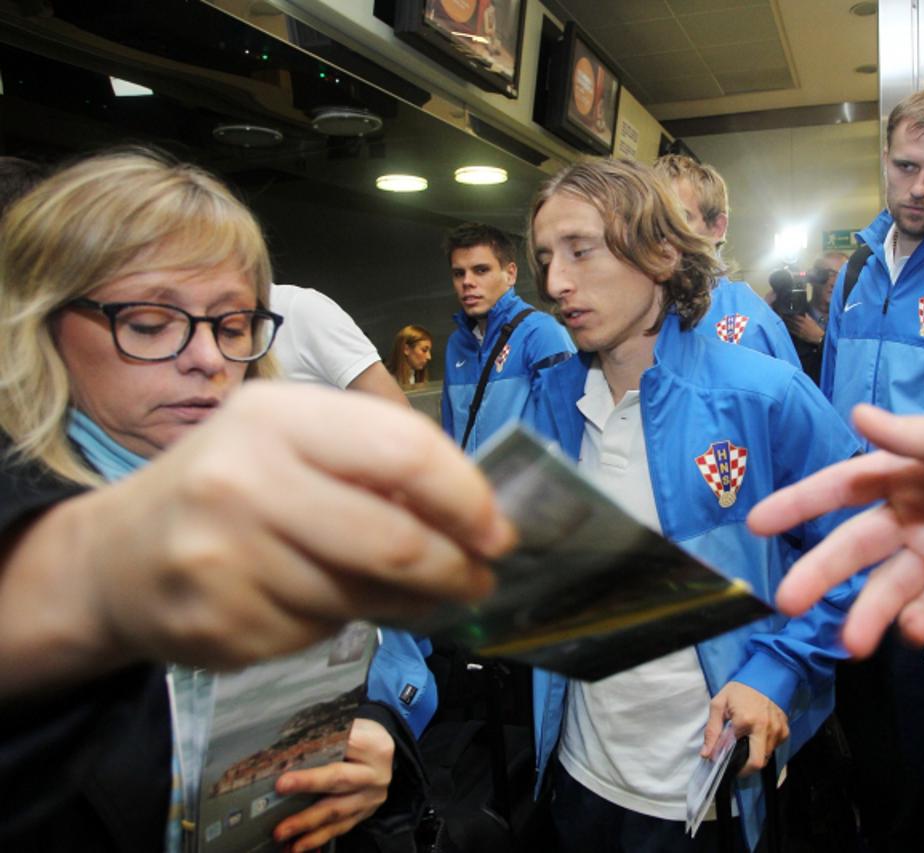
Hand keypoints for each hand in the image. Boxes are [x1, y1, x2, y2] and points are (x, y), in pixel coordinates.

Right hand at [2, 383, 514, 693]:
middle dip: (455, 568)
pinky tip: (321, 600)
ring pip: (362, 595)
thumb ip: (374, 463)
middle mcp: (244, 480)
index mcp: (278, 417)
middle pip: (395, 541)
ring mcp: (225, 557)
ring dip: (405, 601)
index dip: (467, 498)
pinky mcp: (219, 625)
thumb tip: (474, 513)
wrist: (116, 557)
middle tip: (477, 579)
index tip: (497, 530)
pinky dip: (343, 621)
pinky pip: (320, 632)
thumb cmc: (229, 486)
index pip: (405, 453)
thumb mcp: (292, 442)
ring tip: (408, 591)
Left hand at [273, 718, 393, 851]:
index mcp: (374, 746)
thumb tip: (286, 748)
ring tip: (281, 831)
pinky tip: (298, 845)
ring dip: (307, 823)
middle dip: (308, 784)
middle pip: (340, 779)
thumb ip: (325, 735)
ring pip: (337, 811)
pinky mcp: (365, 813)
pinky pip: (340, 828)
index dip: (320, 748)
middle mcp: (376, 773)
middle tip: (281, 788)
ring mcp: (372, 797)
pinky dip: (317, 838)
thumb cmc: (359, 736)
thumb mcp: (350, 725)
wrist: (382, 753)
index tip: (293, 760)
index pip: (342, 747)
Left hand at [702, 681, 789, 775]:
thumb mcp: (719, 705)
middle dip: (745, 769)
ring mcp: (778, 730)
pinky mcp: (785, 730)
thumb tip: (706, 754)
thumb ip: (712, 731)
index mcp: (746, 722)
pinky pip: (774, 747)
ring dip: (754, 755)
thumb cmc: (739, 690)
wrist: (765, 675)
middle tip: (735, 764)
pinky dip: (764, 747)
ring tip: (745, 743)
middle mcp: (765, 729)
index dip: (729, 763)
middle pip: (758, 763)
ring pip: (766, 756)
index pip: (738, 756)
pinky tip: (756, 736)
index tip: (722, 761)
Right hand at [747, 404, 923, 658]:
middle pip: (855, 547)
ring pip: (886, 587)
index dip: (801, 503)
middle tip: (790, 603)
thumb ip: (921, 438)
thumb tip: (857, 413)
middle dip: (822, 574)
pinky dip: (914, 625)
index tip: (757, 523)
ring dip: (868, 614)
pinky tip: (914, 635)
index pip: (845, 486)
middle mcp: (915, 514)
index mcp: (912, 473)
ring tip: (855, 644)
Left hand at [785, 313, 824, 344]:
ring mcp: (799, 329)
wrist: (818, 337)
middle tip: (781, 315)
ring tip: (781, 320)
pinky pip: (791, 330)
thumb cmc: (815, 328)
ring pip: (790, 325)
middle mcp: (800, 324)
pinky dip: (788, 328)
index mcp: (804, 319)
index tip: (785, 311)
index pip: (794, 315)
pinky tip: (785, 326)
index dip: (789, 313)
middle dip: (786, 317)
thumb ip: (807, 316)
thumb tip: (803, 313)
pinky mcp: (798, 334)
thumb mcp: (812, 320)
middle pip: (791, 319)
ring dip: (785, 322)